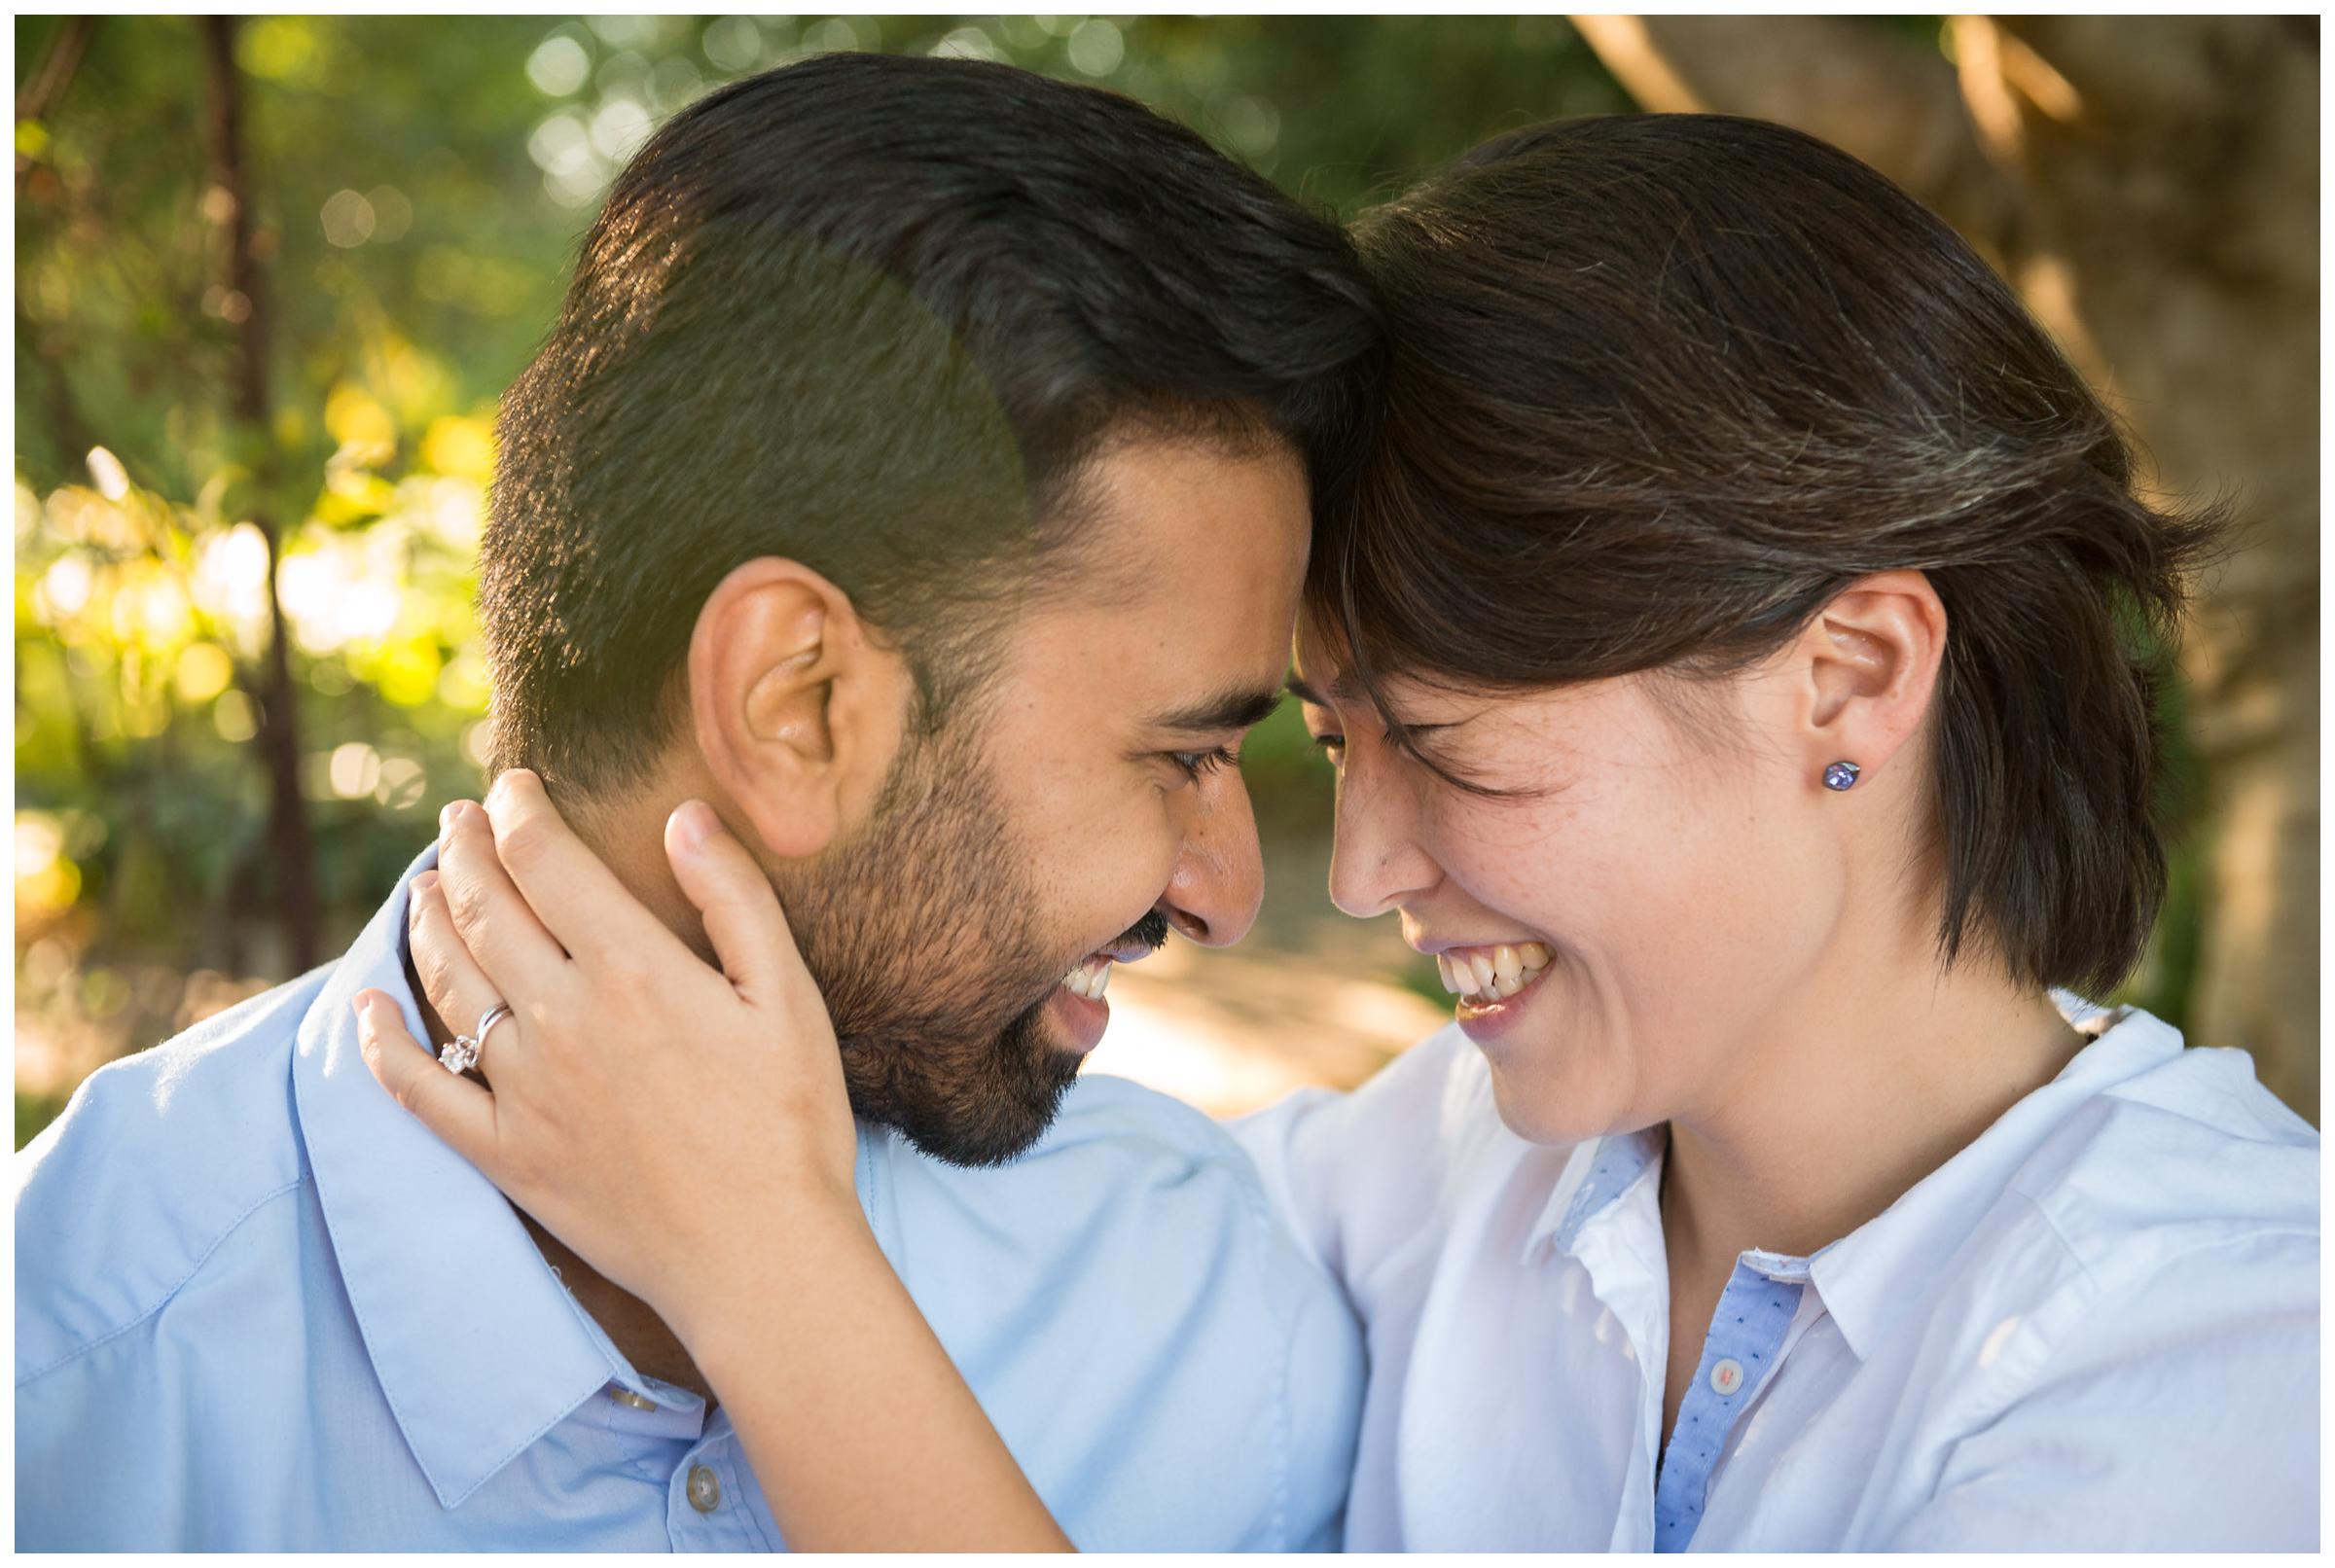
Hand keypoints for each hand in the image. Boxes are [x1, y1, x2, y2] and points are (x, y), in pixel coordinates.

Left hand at [354, 770, 863, 1336]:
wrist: (762, 1259)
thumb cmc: (792, 1126)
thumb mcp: (790, 997)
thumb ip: (734, 898)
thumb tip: (685, 816)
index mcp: (632, 969)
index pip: (546, 860)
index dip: (520, 810)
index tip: (514, 784)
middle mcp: (561, 1019)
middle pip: (484, 910)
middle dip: (463, 851)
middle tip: (456, 820)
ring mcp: (524, 1090)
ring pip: (448, 983)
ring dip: (426, 922)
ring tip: (423, 887)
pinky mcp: (507, 1155)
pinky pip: (421, 1091)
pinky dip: (383, 1046)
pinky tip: (367, 1008)